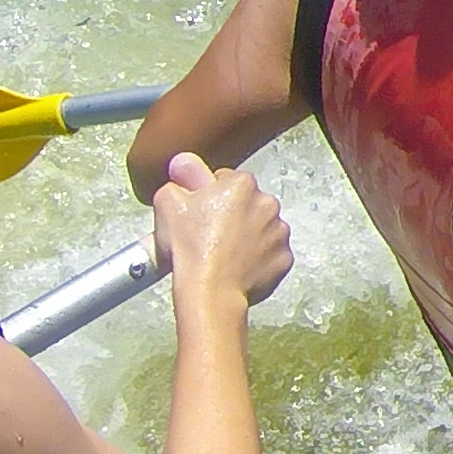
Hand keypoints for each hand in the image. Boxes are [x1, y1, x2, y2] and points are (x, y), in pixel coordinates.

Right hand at [154, 154, 291, 311]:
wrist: (210, 290)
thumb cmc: (189, 247)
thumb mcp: (167, 203)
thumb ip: (178, 179)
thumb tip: (182, 163)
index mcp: (242, 184)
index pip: (225, 181)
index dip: (208, 197)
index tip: (198, 215)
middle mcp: (268, 203)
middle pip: (246, 204)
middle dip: (230, 215)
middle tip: (208, 237)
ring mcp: (280, 232)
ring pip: (260, 229)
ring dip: (246, 237)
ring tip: (222, 255)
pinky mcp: (285, 258)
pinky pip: (270, 254)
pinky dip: (257, 260)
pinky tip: (236, 268)